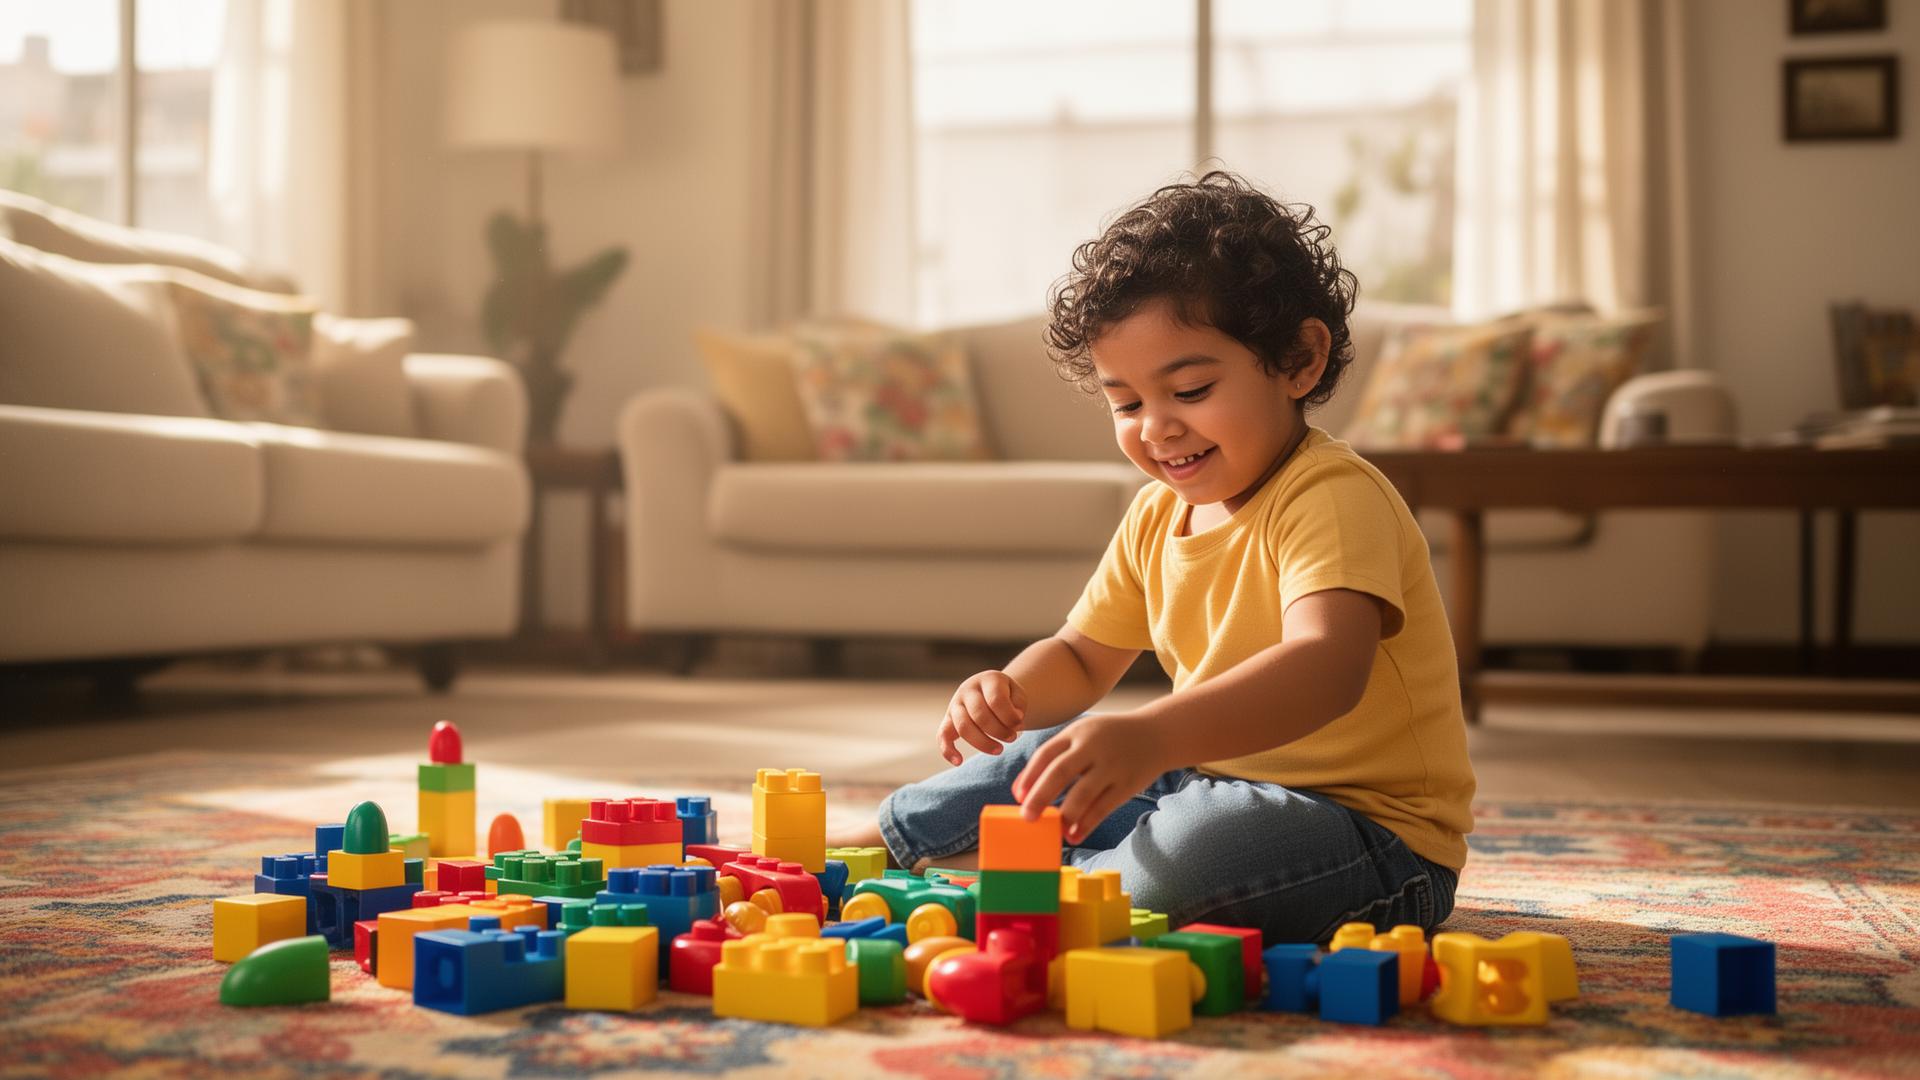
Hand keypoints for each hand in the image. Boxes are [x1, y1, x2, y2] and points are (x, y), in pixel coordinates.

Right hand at [936, 670, 1028, 765]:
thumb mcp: (1018, 695)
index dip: (1010, 717)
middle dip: (999, 731)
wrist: (992, 692)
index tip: (1020, 725)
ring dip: (982, 743)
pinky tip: (959, 762)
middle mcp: (968, 689)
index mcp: (988, 679)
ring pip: (963, 727)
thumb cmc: (1008, 696)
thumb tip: (1015, 723)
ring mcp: (955, 704)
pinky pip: (942, 736)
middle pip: (979, 715)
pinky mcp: (948, 720)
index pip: (996, 699)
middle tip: (1013, 738)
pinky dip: (948, 750)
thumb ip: (1019, 706)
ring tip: (999, 750)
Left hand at [1011, 711, 1171, 842]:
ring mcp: (1111, 765)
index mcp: (1077, 732)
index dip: (1029, 776)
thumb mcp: (1084, 734)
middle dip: (1041, 795)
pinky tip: (1074, 835)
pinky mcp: (1127, 784)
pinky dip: (1087, 823)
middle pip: (1061, 771)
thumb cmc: (1110, 738)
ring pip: (1083, 792)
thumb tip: (1023, 790)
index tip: (1018, 797)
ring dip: (1066, 814)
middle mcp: (1092, 747)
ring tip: (1054, 830)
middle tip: (1027, 817)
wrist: (1158, 734)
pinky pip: (1104, 806)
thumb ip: (1057, 756)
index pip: (1046, 754)